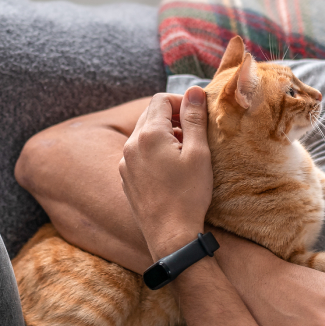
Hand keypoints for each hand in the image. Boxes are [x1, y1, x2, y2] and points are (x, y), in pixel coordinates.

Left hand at [119, 87, 212, 259]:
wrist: (170, 235)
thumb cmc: (189, 194)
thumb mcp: (199, 153)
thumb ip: (195, 118)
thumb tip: (194, 90)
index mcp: (149, 134)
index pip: (161, 99)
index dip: (182, 102)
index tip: (198, 117)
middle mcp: (131, 145)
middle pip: (151, 114)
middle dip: (173, 117)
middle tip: (194, 134)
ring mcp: (125, 163)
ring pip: (144, 135)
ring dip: (164, 135)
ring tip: (184, 153)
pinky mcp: (126, 178)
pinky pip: (139, 154)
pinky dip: (154, 152)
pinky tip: (171, 170)